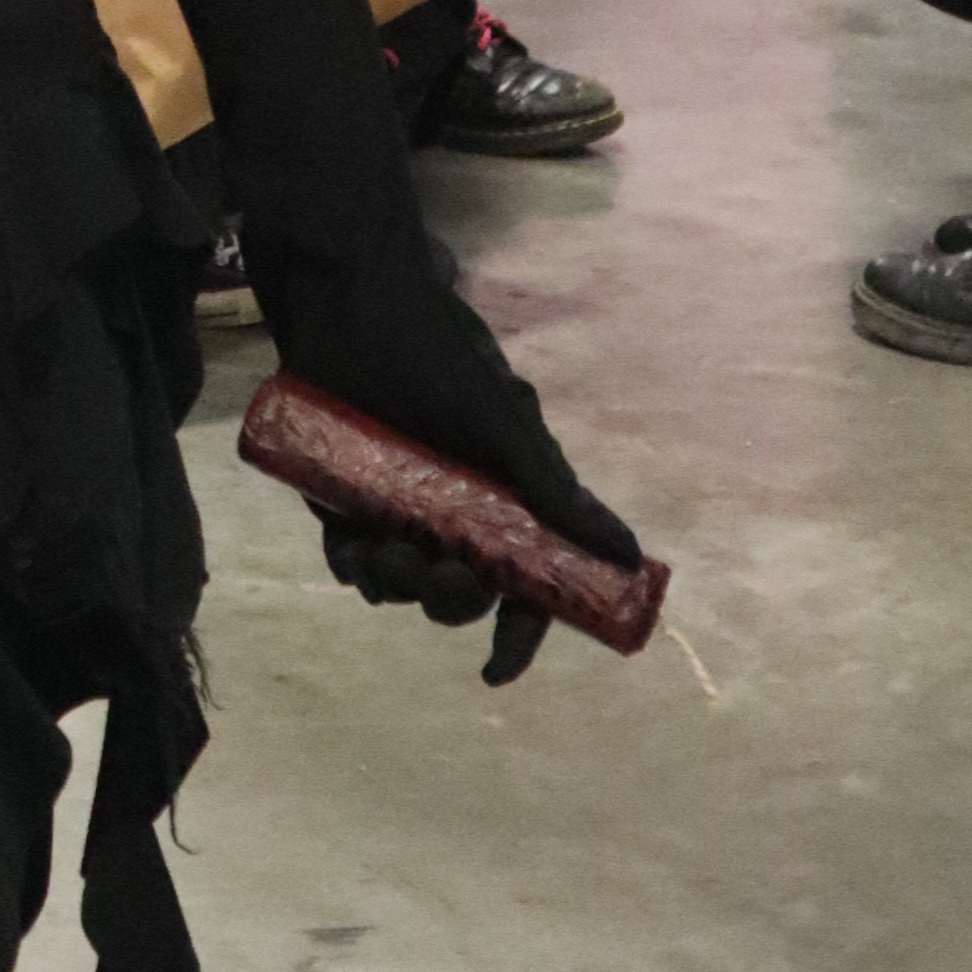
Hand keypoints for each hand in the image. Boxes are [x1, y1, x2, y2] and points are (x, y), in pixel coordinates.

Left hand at [302, 276, 641, 691]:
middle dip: (451, 602)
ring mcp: (396, 506)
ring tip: (387, 551)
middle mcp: (453, 510)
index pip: (523, 584)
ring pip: (403, 582)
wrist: (347, 300)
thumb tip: (629, 555)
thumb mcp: (505, 422)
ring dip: (399, 585)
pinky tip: (353, 550)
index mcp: (504, 499)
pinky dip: (354, 567)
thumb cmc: (434, 353)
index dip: (517, 634)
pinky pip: (351, 558)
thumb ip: (557, 490)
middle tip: (441, 576)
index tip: (496, 671)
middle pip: (460, 592)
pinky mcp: (342, 497)